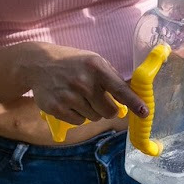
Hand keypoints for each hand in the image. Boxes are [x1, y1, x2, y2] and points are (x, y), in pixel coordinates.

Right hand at [27, 46, 146, 125]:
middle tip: (99, 100)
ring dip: (91, 111)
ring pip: (94, 118)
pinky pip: (79, 122)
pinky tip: (69, 102)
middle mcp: (83, 82)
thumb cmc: (72, 63)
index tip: (145, 112)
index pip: (119, 89)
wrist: (38, 64)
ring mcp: (69, 96)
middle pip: (109, 111)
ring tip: (79, 97)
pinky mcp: (57, 108)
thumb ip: (112, 77)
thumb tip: (131, 97)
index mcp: (96, 68)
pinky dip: (78, 116)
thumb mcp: (93, 61)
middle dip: (108, 109)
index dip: (134, 102)